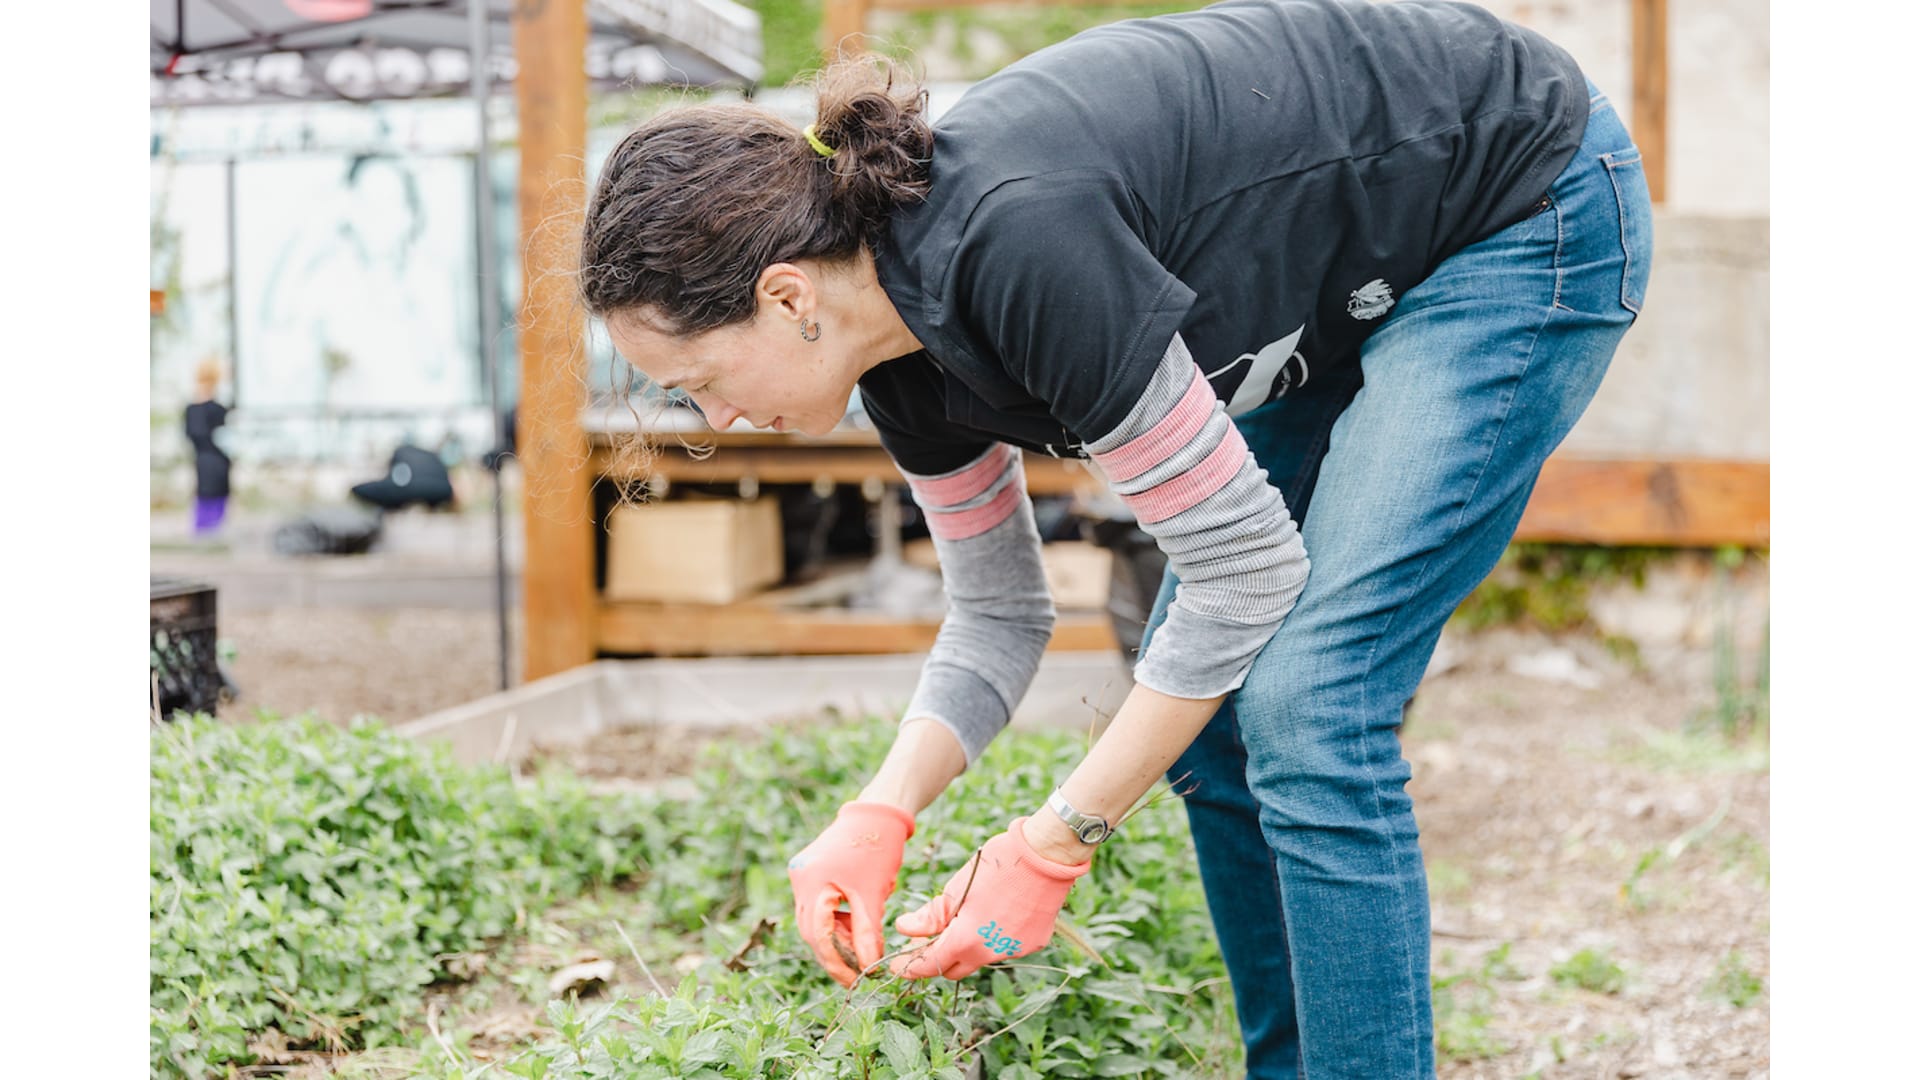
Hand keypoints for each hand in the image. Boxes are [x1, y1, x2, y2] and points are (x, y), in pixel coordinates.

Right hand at [787, 801, 914, 986]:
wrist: (877, 812)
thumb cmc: (878, 848)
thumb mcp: (874, 894)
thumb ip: (867, 932)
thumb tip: (867, 967)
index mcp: (811, 882)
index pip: (818, 934)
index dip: (837, 962)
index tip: (857, 980)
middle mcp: (799, 879)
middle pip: (812, 931)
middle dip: (836, 955)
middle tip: (858, 975)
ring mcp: (802, 875)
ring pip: (815, 921)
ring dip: (837, 939)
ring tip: (862, 951)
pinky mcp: (811, 873)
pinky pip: (819, 908)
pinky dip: (836, 922)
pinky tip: (855, 927)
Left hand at [890, 817, 1090, 980]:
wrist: (1046, 855)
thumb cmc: (997, 865)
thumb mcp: (957, 887)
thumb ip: (931, 915)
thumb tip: (905, 928)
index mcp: (966, 940)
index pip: (930, 964)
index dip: (910, 967)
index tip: (897, 966)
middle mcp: (990, 954)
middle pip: (956, 968)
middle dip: (939, 958)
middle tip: (929, 938)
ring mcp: (1015, 951)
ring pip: (982, 956)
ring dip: (970, 944)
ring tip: (970, 913)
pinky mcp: (1033, 944)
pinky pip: (1006, 946)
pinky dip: (996, 935)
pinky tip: (999, 911)